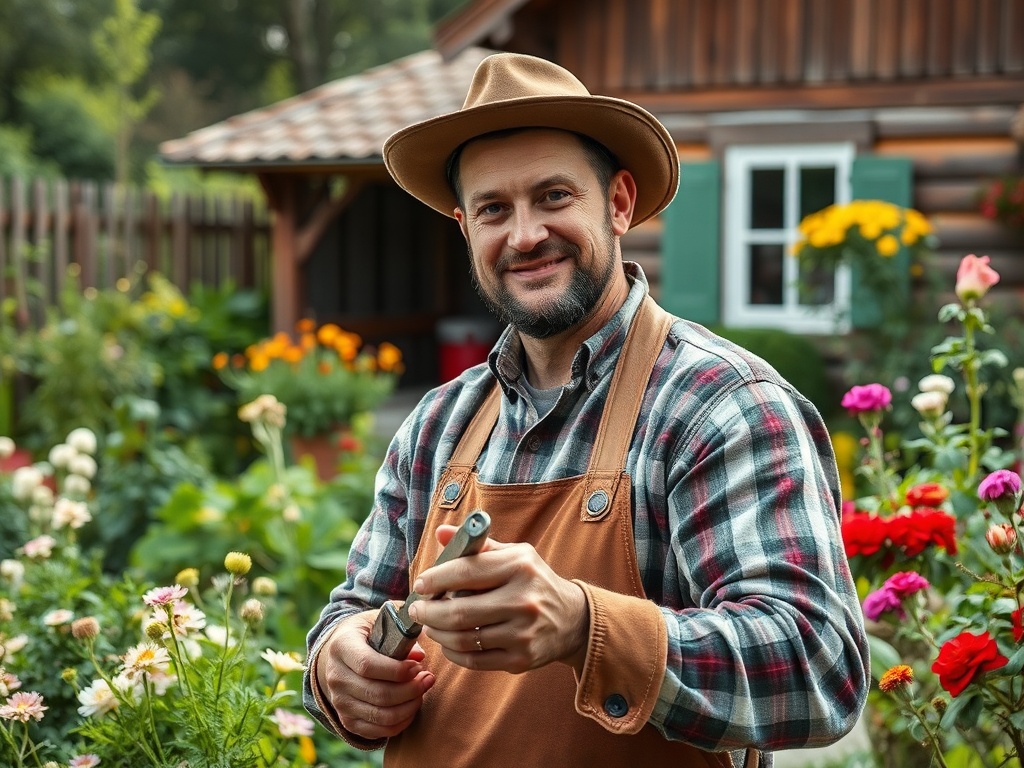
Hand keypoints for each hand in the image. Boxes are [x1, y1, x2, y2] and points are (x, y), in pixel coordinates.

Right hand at [315, 610, 435, 739]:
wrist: (342, 652)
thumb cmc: (369, 633)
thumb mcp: (382, 622)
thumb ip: (401, 633)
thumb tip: (418, 657)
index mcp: (342, 646)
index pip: (367, 665)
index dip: (397, 670)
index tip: (418, 667)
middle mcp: (336, 676)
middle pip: (377, 694)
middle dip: (410, 690)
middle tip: (428, 678)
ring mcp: (339, 701)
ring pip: (380, 716)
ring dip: (409, 707)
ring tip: (422, 691)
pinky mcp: (347, 720)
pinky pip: (377, 731)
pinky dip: (400, 723)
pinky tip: (412, 707)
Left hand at [407, 526, 588, 674]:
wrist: (572, 619)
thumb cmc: (533, 581)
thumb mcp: (513, 555)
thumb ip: (476, 545)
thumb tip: (441, 533)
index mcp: (520, 566)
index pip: (466, 572)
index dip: (435, 579)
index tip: (420, 584)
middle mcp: (523, 599)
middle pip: (459, 611)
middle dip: (428, 612)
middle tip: (416, 610)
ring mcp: (523, 633)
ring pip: (463, 638)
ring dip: (438, 633)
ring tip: (429, 625)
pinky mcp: (521, 658)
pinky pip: (474, 660)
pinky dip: (453, 652)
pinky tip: (447, 642)